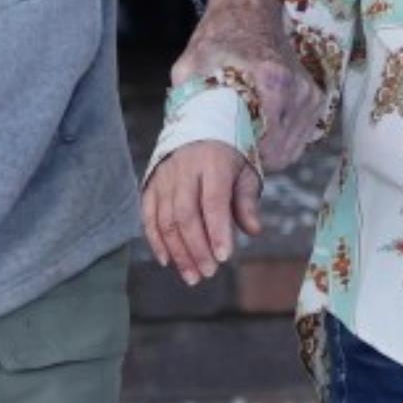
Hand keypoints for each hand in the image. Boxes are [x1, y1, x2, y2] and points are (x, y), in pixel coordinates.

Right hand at [142, 142, 263, 282]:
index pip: (213, 202)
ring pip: (166, 219)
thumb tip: (253, 231)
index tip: (224, 257)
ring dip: (177, 251)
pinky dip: (156, 241)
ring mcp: (163, 178)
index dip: (217, 231)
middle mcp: (184, 170)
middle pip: (186, 215)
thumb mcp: (245, 173)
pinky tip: (168, 261)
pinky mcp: (150, 185)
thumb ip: (247, 202)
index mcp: (212, 163)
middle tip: (208, 273)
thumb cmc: (227, 157)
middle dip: (196, 248)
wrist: (197, 126)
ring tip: (191, 275)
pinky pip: (148, 217)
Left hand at [176, 0, 320, 171]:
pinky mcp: (315, 99)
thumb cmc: (218, 38)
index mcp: (269, 83)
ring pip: (289, 151)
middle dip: (251, 160)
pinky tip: (260, 128)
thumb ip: (187, 104)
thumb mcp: (191, 68)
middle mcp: (295, 91)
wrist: (248, 10)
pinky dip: (280, 142)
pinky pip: (299, 138)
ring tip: (243, 137)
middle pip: (275, 155)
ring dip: (266, 153)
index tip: (223, 163)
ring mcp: (308, 96)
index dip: (239, 163)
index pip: (259, 150)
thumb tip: (182, 145)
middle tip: (228, 152)